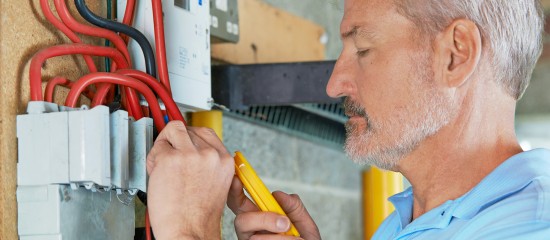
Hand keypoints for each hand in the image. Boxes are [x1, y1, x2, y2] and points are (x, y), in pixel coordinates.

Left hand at [146, 121, 234, 239]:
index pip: (207, 133)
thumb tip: (191, 149)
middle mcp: (210, 155)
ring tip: (164, 162)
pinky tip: (157, 173)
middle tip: (171, 156)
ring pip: (174, 130)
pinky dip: (153, 158)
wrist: (188, 231)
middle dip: (178, 141)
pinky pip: (157, 147)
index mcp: (224, 161)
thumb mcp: (215, 184)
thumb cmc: (198, 216)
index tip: (184, 142)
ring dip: (166, 143)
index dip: (192, 138)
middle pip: (190, 130)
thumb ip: (207, 164)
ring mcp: (190, 155)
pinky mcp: (171, 159)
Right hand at [227, 177, 320, 239]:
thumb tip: (278, 194)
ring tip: (294, 238)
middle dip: (263, 219)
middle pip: (241, 222)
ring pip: (255, 239)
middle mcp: (249, 234)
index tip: (238, 180)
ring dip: (279, 238)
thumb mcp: (305, 224)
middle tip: (286, 223)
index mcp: (257, 219)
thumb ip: (294, 207)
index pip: (239, 203)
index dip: (233, 191)